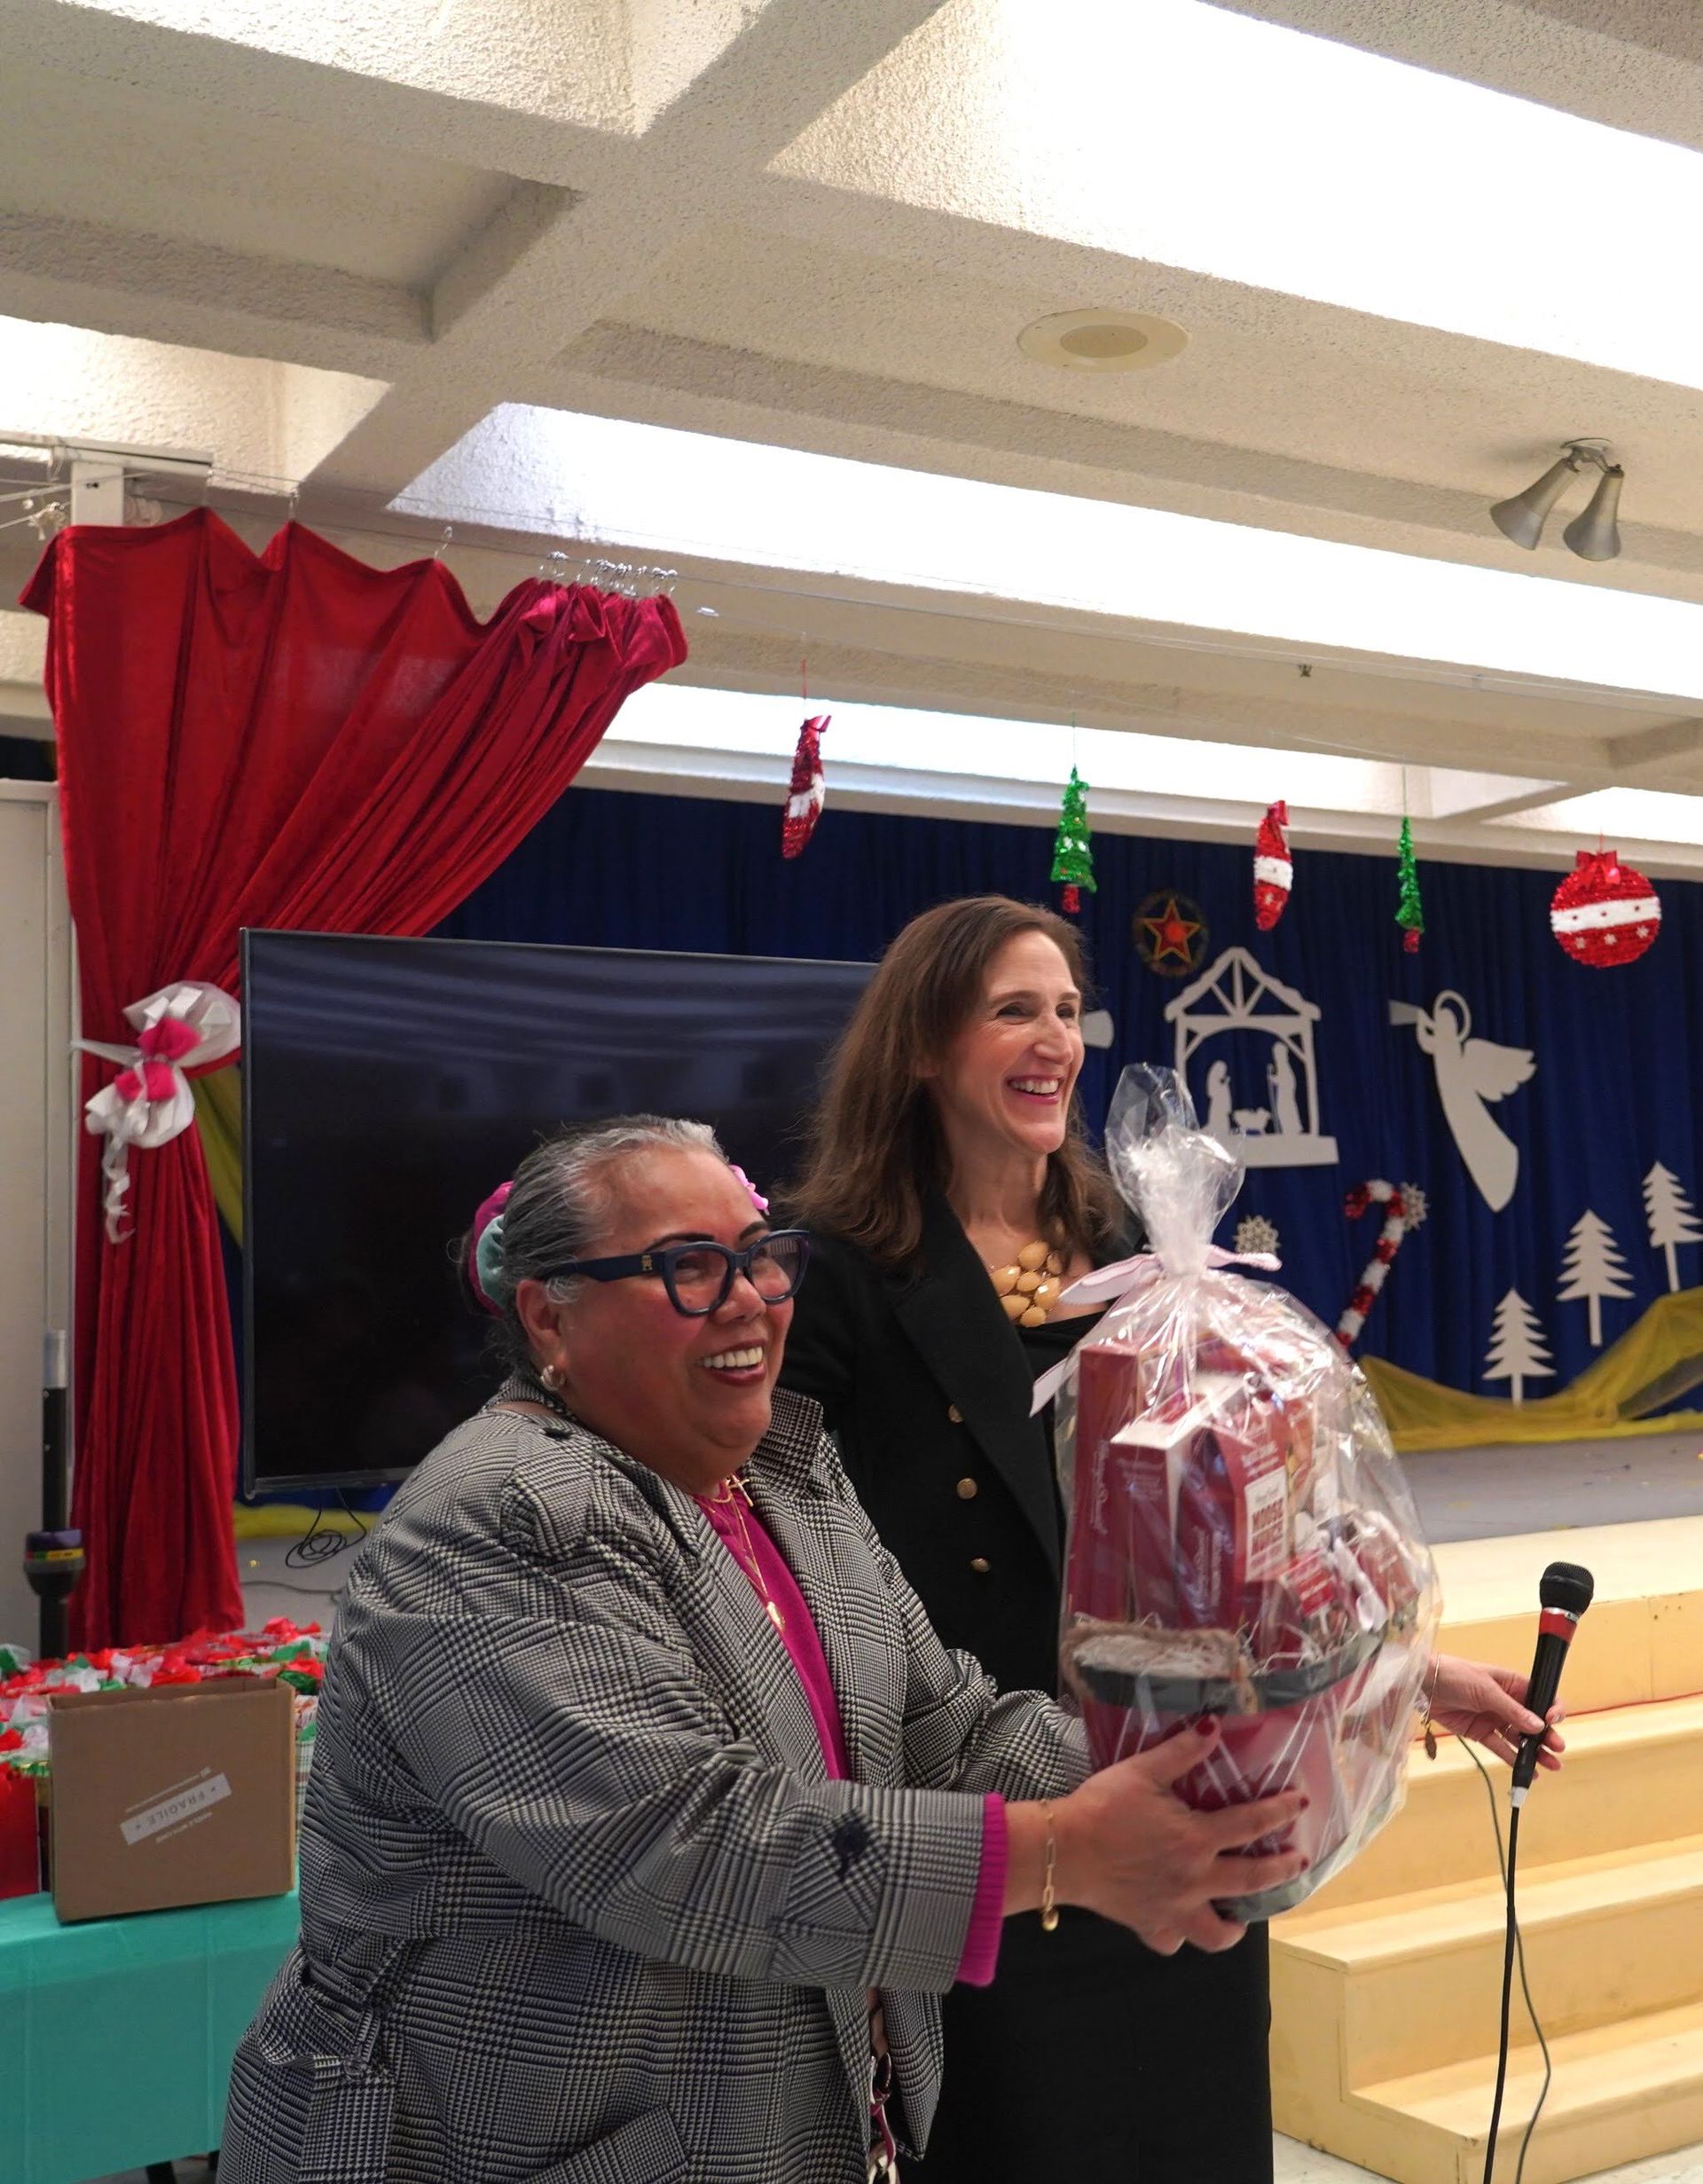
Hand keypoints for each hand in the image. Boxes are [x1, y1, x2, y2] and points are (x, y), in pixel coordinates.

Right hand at [1047, 1721, 1308, 1955]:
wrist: (1065, 1850)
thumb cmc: (1104, 1807)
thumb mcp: (1143, 1771)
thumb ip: (1181, 1751)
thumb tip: (1213, 1727)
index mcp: (1197, 1839)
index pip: (1252, 1824)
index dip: (1280, 1811)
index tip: (1301, 1803)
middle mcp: (1195, 1879)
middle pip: (1252, 1880)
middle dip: (1282, 1869)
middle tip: (1299, 1861)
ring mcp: (1175, 1909)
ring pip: (1218, 1932)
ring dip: (1236, 1926)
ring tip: (1243, 1917)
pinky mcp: (1149, 1925)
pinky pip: (1173, 1941)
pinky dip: (1180, 1935)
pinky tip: (1180, 1924)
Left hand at [1428, 1654, 1566, 1770]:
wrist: (1423, 1684)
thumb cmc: (1455, 1675)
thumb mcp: (1485, 1689)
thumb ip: (1512, 1709)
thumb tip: (1539, 1725)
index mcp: (1512, 1684)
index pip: (1541, 1697)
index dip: (1551, 1709)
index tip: (1552, 1720)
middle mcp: (1507, 1702)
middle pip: (1533, 1721)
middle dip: (1547, 1735)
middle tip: (1557, 1748)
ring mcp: (1494, 1718)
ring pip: (1520, 1738)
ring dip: (1535, 1751)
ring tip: (1551, 1765)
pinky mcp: (1481, 1732)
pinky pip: (1501, 1748)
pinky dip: (1514, 1759)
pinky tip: (1528, 1771)